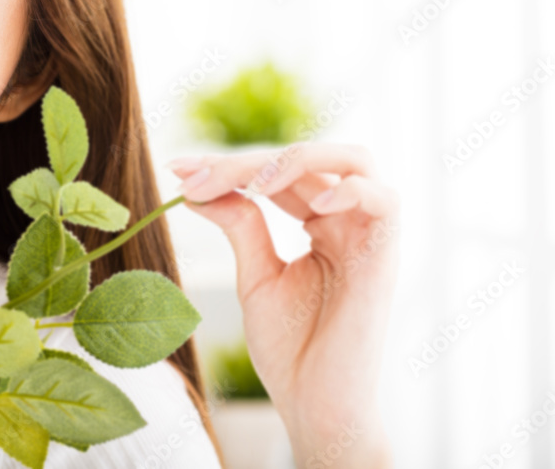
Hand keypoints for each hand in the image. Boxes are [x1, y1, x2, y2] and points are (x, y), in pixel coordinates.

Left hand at [167, 142, 398, 467]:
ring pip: (353, 160)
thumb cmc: (290, 349)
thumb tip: (199, 187)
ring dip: (297, 160)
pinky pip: (385, 201)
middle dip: (245, 162)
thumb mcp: (256, 276)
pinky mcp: (385, 257)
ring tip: (251, 183)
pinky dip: (349, 191)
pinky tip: (309, 208)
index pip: (277, 173)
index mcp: (319, 224)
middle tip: (194, 178)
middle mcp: (347, 221)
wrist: (314, 406)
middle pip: (305, 159)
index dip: (228, 166)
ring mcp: (368, 235)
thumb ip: (240, 226)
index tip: (179, 171)